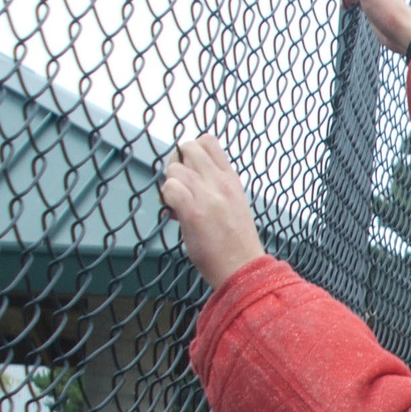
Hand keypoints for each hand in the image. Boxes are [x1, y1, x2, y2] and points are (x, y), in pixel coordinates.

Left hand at [160, 137, 265, 289]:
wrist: (244, 270)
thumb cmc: (237, 245)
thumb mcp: (235, 206)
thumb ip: (216, 188)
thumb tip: (188, 182)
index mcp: (231, 180)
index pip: (207, 141)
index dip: (192, 152)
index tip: (191, 172)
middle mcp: (220, 182)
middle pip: (187, 147)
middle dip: (177, 164)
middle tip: (180, 187)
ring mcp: (207, 196)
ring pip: (174, 168)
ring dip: (171, 185)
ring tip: (178, 205)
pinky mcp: (193, 212)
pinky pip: (168, 188)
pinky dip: (166, 199)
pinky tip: (175, 214)